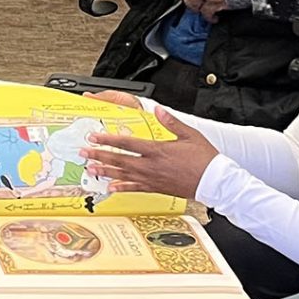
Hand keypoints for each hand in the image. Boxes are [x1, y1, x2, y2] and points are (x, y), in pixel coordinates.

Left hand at [85, 109, 221, 201]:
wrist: (214, 181)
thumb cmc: (204, 158)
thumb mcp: (189, 135)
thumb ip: (171, 122)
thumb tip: (158, 110)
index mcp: (157, 150)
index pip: (127, 144)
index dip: (108, 140)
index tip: (94, 137)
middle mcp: (151, 165)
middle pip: (119, 160)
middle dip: (99, 155)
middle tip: (84, 153)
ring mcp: (152, 179)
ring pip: (123, 175)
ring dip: (105, 171)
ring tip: (90, 169)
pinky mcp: (156, 188)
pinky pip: (135, 188)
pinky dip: (121, 187)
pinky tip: (110, 187)